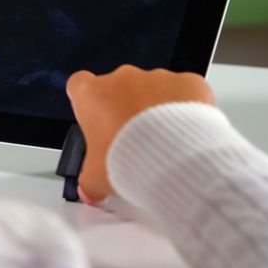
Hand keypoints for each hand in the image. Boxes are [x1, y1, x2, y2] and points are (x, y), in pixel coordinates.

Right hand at [66, 65, 215, 203]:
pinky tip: (187, 132)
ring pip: (154, 89)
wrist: (174, 159)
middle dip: (126, 109)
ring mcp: (156, 78)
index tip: (95, 118)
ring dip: (157, 109)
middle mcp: (123, 80)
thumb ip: (89, 180)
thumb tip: (89, 189)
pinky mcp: (187, 82)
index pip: (80, 85)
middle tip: (133, 141)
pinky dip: (187, 107)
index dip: (88, 102)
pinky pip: (185, 90)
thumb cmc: (130, 160)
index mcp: (92, 96)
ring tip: (164, 141)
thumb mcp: (96, 178)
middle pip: (119, 88)